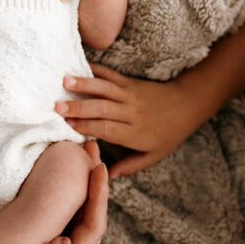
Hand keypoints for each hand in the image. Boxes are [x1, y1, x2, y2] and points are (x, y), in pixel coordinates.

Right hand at [0, 140, 107, 243]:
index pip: (92, 227)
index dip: (97, 197)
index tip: (100, 166)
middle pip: (90, 213)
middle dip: (93, 179)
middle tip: (90, 145)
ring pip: (77, 217)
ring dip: (80, 185)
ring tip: (78, 155)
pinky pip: (62, 224)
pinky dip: (63, 199)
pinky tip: (56, 186)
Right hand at [55, 63, 199, 176]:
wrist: (188, 104)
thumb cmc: (169, 134)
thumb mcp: (153, 156)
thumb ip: (129, 166)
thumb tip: (107, 176)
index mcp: (134, 133)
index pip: (107, 128)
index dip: (87, 126)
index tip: (68, 126)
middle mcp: (131, 112)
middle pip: (102, 108)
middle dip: (78, 107)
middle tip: (57, 106)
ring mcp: (130, 94)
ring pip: (104, 88)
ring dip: (84, 84)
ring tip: (64, 81)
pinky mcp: (130, 82)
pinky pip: (111, 75)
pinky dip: (96, 70)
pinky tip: (80, 67)